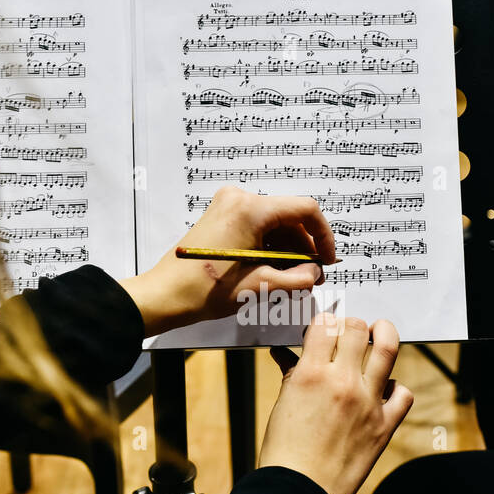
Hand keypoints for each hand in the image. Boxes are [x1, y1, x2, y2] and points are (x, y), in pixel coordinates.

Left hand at [118, 186, 337, 335]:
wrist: (166, 294)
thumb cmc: (205, 289)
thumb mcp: (260, 285)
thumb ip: (296, 278)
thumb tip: (316, 273)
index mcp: (251, 209)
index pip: (305, 210)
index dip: (323, 235)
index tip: (327, 259)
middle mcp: (240, 199)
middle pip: (289, 216)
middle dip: (304, 247)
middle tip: (311, 275)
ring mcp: (228, 205)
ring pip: (274, 223)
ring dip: (288, 249)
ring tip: (293, 278)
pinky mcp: (222, 216)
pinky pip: (258, 226)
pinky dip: (271, 246)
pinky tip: (275, 270)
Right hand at [258, 314, 412, 493]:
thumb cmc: (283, 452)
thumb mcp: (282, 404)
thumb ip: (292, 375)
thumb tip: (286, 355)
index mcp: (311, 374)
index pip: (326, 324)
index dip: (325, 321)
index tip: (325, 328)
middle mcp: (343, 382)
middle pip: (358, 329)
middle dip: (353, 326)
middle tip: (350, 333)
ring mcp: (368, 403)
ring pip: (388, 349)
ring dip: (384, 336)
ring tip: (379, 335)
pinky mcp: (384, 426)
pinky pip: (403, 393)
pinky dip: (395, 387)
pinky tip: (383, 389)